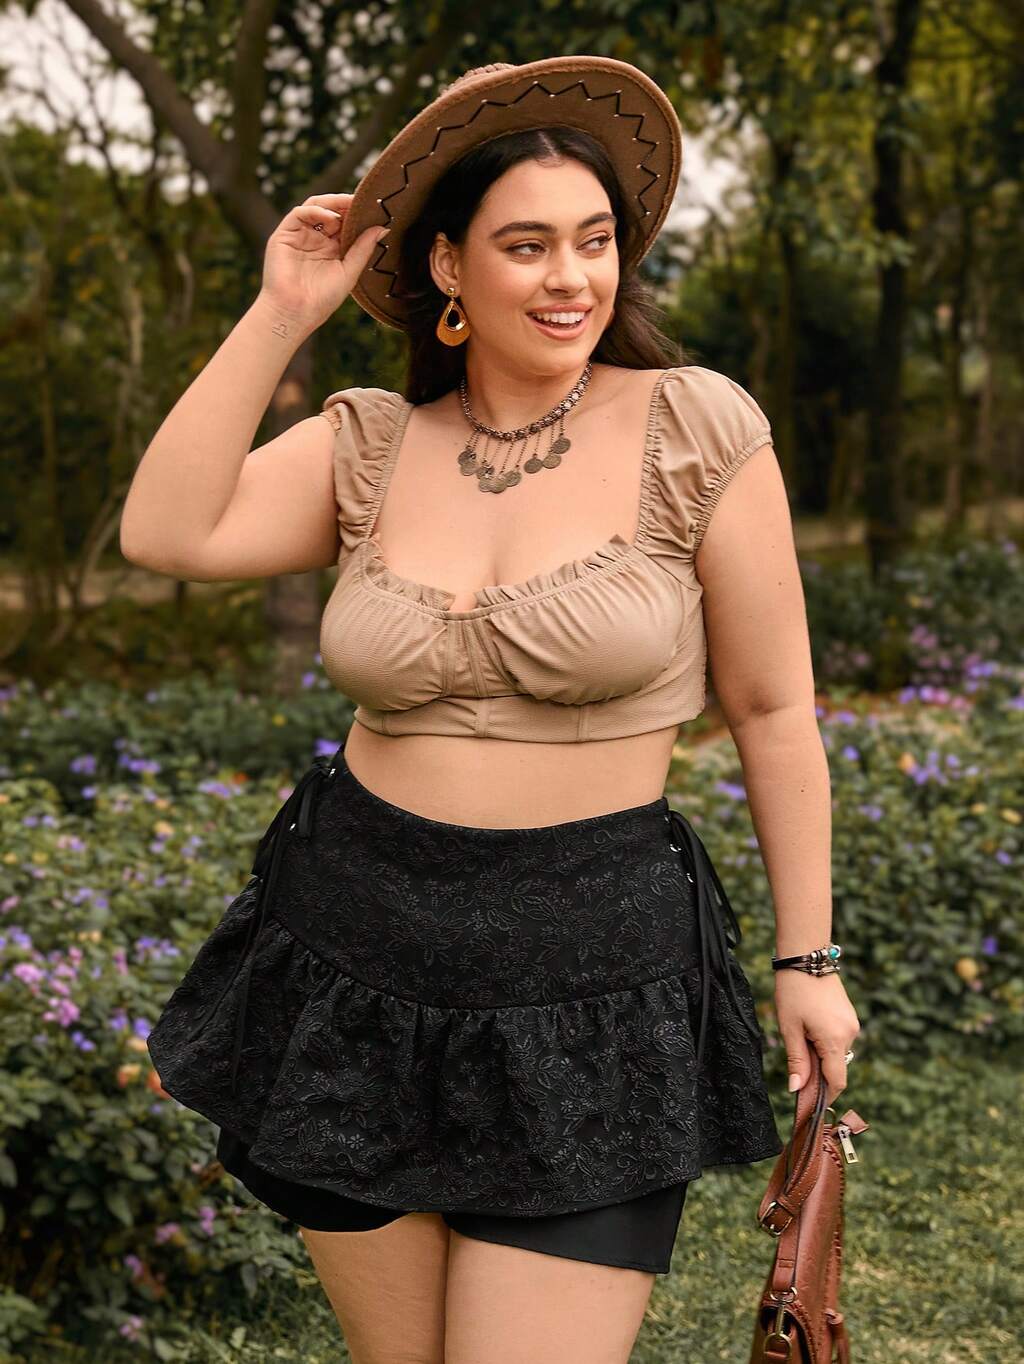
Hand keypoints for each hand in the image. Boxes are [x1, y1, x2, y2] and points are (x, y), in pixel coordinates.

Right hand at [257, 192, 386, 332]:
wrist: (295, 313)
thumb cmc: (321, 300)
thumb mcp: (349, 272)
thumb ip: (363, 249)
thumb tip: (382, 228)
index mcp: (331, 248)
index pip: (345, 223)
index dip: (357, 215)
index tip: (374, 209)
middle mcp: (315, 239)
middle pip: (331, 212)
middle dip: (346, 205)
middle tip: (363, 201)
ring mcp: (299, 235)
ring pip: (315, 207)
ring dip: (332, 203)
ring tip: (348, 204)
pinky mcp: (284, 234)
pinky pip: (299, 213)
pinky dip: (316, 210)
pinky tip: (331, 216)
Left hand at [774, 970, 859, 1106]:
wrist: (806, 957)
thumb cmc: (794, 991)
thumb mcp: (790, 1027)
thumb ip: (797, 1060)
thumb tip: (797, 1089)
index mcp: (835, 1040)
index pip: (837, 1081)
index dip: (825, 1095)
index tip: (809, 1100)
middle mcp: (850, 1034)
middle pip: (836, 1067)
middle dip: (818, 1072)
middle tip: (796, 1064)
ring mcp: (852, 1024)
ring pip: (837, 1053)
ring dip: (820, 1054)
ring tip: (800, 1035)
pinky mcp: (849, 1016)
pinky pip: (839, 1038)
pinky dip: (825, 1042)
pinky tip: (809, 1027)